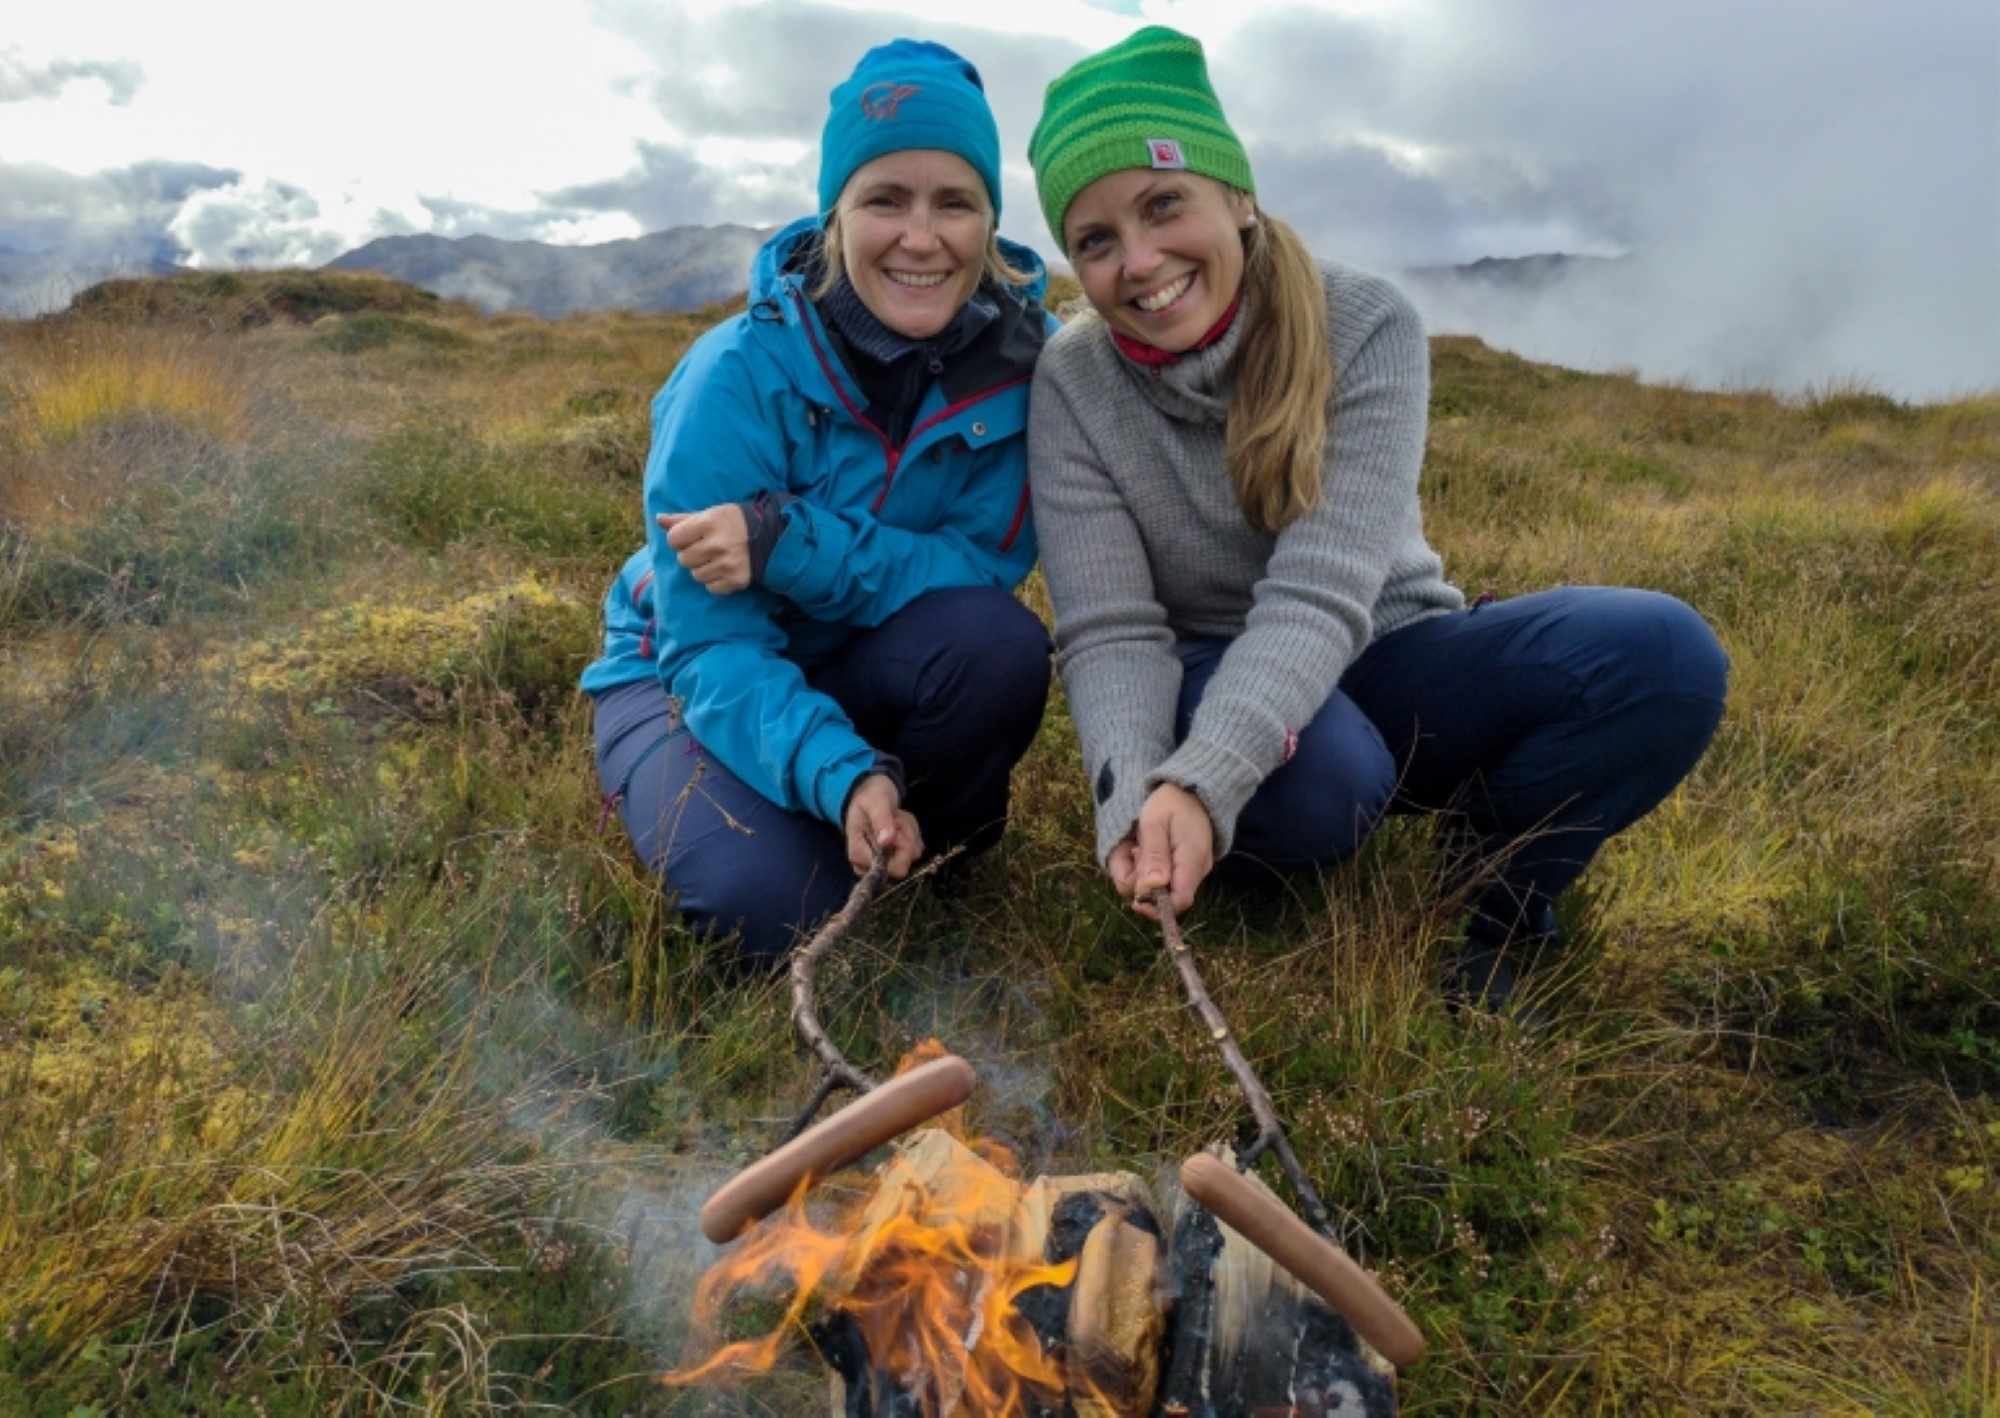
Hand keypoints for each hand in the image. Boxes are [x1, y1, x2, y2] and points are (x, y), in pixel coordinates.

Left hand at [660, 506, 750, 593]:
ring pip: (696, 575)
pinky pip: (711, 587)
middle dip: (691, 554)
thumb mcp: (711, 513)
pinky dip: (715, 581)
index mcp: (710, 523)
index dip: (679, 538)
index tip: (691, 536)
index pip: (674, 539)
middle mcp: (718, 544)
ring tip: (716, 559)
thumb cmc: (735, 522)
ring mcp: (728, 564)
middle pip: (683, 559)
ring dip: (702, 568)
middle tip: (706, 548)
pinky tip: (724, 569)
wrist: (771, 535)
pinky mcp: (736, 580)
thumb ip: (683, 519)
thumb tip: (658, 519)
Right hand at [844, 773, 922, 878]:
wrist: (869, 792)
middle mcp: (868, 864)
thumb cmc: (869, 796)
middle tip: (896, 818)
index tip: (894, 823)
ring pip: (912, 854)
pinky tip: (899, 822)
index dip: (901, 845)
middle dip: (907, 836)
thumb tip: (886, 841)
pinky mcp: (893, 857)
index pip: (892, 867)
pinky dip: (912, 833)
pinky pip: (914, 849)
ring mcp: (882, 862)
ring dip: (909, 831)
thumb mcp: (875, 802)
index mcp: (858, 855)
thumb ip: (881, 820)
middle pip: (904, 863)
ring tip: (895, 817)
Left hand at [1108, 783, 1213, 917]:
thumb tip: (1150, 889)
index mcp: (1193, 860)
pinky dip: (1149, 869)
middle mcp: (1198, 870)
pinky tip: (1147, 849)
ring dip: (1143, 874)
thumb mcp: (1154, 823)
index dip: (1155, 906)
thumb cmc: (1170, 802)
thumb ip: (1153, 855)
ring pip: (1163, 888)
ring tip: (1141, 846)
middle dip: (1143, 883)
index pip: (1179, 901)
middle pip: (1168, 897)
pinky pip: (1165, 879)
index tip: (1134, 900)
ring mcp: (1194, 870)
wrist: (1189, 789)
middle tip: (1136, 851)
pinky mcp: (1187, 867)